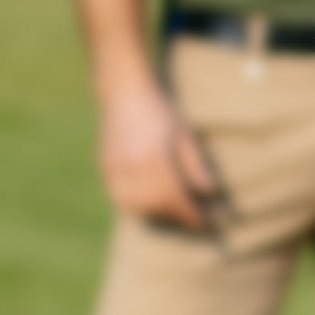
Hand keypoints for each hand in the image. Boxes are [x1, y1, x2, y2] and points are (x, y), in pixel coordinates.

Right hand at [100, 81, 219, 226]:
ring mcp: (116, 169)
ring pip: (136, 206)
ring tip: (173, 213)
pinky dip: (137, 206)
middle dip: (177, 217)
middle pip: (157, 206)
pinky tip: (150, 204)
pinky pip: (121, 198)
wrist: (125, 92)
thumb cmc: (160, 112)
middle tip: (193, 219)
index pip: (176, 198)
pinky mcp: (106, 168)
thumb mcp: (184, 136)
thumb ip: (195, 166)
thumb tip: (208, 194)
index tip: (207, 222)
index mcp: (156, 159)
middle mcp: (133, 167)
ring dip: (157, 215)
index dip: (192, 214)